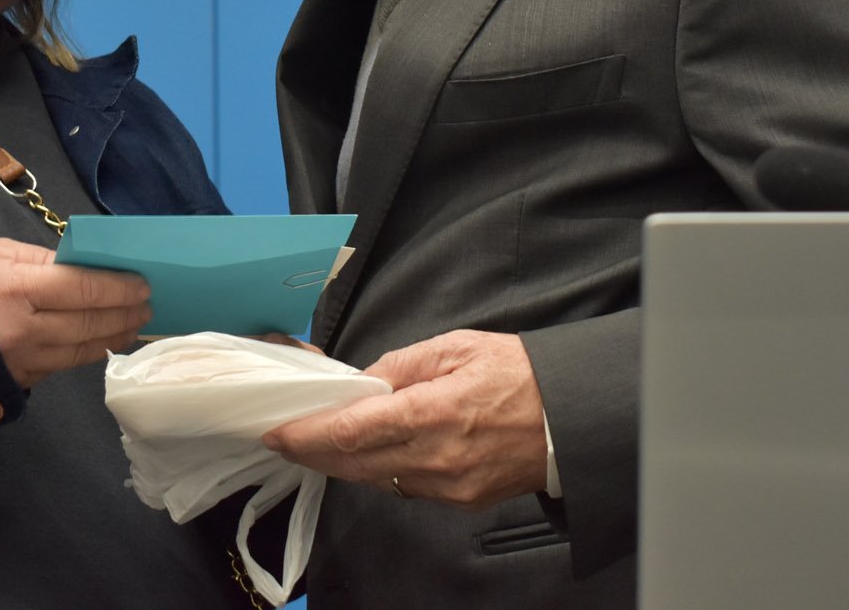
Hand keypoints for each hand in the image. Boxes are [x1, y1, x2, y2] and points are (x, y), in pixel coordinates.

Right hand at [0, 237, 150, 387]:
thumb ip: (42, 260)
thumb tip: (85, 266)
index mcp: (17, 288)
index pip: (82, 287)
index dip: (118, 287)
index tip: (142, 283)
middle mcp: (24, 329)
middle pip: (89, 323)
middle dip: (125, 313)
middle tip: (148, 305)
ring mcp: (23, 360)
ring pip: (82, 350)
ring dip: (115, 336)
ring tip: (135, 324)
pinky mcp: (20, 379)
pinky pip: (63, 364)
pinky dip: (89, 351)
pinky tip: (104, 341)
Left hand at [261, 329, 546, 509]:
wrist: (571, 419)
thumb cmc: (518, 373)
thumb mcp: (457, 346)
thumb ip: (401, 364)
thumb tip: (362, 381)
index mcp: (432, 411)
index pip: (352, 430)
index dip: (308, 434)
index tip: (277, 430)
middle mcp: (435, 457)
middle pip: (353, 463)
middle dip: (312, 453)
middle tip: (283, 439)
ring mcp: (447, 485)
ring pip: (375, 480)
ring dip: (341, 464)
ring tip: (317, 443)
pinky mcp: (460, 501)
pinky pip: (405, 488)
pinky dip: (378, 471)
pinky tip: (367, 453)